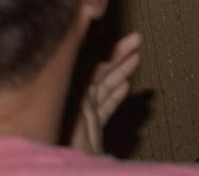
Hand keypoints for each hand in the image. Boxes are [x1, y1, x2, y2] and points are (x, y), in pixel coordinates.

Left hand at [69, 31, 141, 153]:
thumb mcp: (77, 130)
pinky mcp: (85, 135)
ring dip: (119, 72)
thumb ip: (88, 99)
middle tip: (136, 40)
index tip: (117, 37)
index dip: (102, 53)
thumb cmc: (63, 160)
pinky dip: (114, 96)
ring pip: (100, 90)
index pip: (84, 70)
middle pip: (94, 76)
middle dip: (116, 57)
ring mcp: (77, 121)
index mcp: (65, 104)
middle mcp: (69, 108)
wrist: (61, 173)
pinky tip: (126, 86)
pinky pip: (101, 109)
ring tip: (136, 55)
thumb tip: (99, 67)